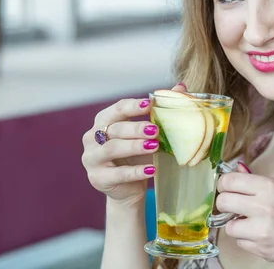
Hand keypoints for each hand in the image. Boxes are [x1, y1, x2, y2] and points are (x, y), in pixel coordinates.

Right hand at [81, 84, 185, 206]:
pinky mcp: (97, 178)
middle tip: (156, 130)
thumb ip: (160, 110)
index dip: (132, 106)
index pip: (116, 109)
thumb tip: (181, 86)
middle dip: (136, 128)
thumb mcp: (147, 133)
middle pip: (114, 129)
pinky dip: (136, 171)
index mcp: (103, 121)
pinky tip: (151, 170)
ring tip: (154, 146)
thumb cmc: (137, 154)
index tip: (150, 104)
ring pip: (112, 149)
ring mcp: (92, 158)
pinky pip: (117, 174)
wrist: (128, 187)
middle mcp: (92, 137)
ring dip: (134, 147)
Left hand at [215, 171, 273, 267]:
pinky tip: (260, 235)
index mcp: (269, 186)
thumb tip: (238, 169)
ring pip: (228, 226)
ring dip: (236, 225)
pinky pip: (240, 242)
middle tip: (233, 206)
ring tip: (251, 223)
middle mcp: (263, 206)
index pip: (229, 180)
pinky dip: (246, 239)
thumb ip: (258, 181)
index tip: (227, 188)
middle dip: (225, 204)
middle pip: (222, 201)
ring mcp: (261, 229)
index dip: (224, 184)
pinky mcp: (260, 248)